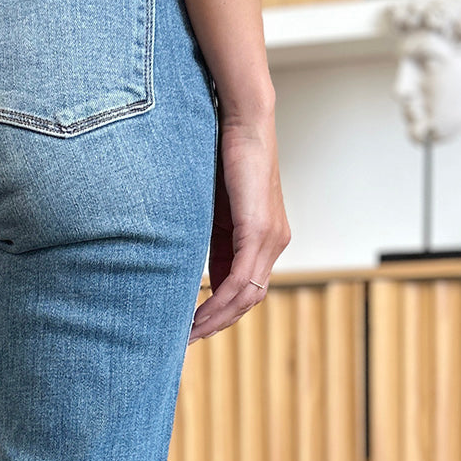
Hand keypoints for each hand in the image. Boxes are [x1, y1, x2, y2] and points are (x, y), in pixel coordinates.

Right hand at [189, 104, 290, 342]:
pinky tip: (199, 314)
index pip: (246, 289)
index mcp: (263, 238)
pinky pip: (240, 280)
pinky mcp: (259, 231)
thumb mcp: (213, 207)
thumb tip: (189, 264)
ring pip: (246, 296)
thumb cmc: (225, 155)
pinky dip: (218, 301)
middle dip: (218, 323)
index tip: (193, 327)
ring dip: (216, 319)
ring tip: (188, 333)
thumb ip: (211, 237)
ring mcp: (270, 239)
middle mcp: (273, 243)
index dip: (221, 312)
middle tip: (186, 340)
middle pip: (249, 300)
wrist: (243, 121)